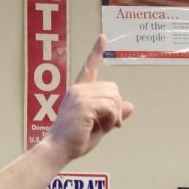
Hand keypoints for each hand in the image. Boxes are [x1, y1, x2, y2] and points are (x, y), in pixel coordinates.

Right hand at [44, 36, 133, 159]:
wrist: (58, 149)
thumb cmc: (75, 141)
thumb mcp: (100, 126)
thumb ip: (113, 114)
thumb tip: (130, 106)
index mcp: (79, 92)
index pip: (89, 68)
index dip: (96, 52)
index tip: (103, 38)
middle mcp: (78, 89)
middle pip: (112, 88)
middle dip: (117, 107)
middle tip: (113, 125)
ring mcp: (80, 95)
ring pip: (113, 97)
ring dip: (114, 115)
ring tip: (103, 127)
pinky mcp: (84, 104)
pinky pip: (110, 107)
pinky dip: (111, 119)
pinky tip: (100, 127)